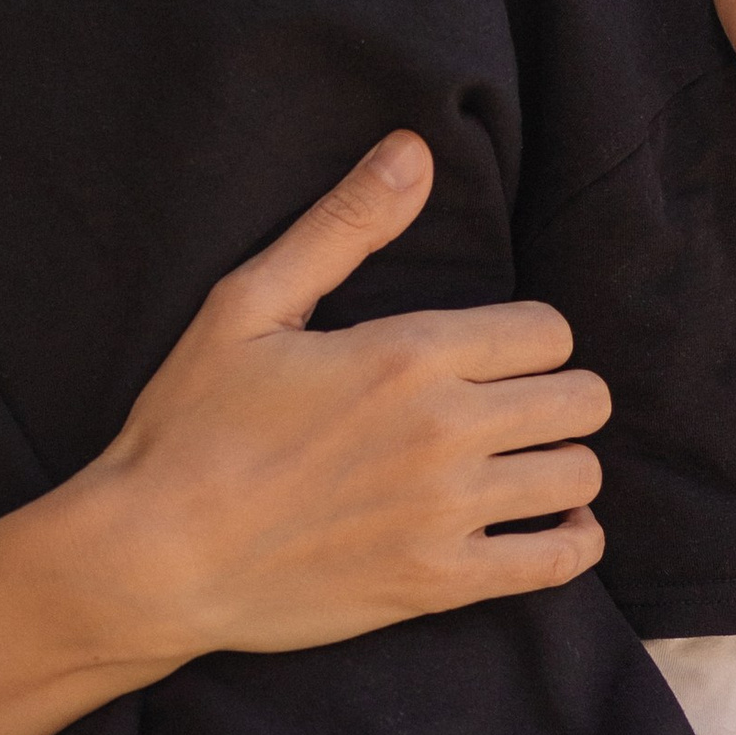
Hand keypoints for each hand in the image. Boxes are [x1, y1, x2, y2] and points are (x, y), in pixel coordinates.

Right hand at [0, 132, 612, 734]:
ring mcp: (447, 513)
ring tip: (522, 462)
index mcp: (406, 355)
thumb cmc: (191, 426)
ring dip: (562, 463)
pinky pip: (559, 560)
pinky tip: (550, 523)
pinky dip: (571, 539)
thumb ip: (342, 226)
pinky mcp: (440, 583)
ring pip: (579, 474)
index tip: (495, 354)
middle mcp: (444, 431)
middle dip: (558, 393)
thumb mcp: (247, 304)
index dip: (530, 337)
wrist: (155, 558)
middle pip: (580, 399)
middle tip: (514, 405)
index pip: (548, 330)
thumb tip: (413, 151)